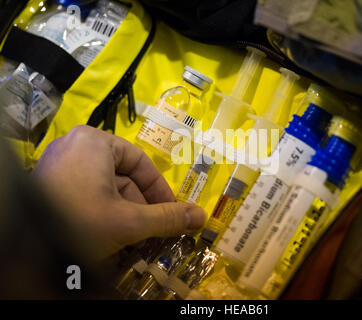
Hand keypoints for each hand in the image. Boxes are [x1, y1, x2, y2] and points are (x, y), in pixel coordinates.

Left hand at [32, 125, 204, 258]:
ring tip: (130, 241)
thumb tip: (202, 216)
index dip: (160, 190)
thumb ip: (167, 218)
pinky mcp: (49, 184)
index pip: (141, 162)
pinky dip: (101, 214)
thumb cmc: (78, 222)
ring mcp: (59, 164)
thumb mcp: (128, 221)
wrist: (18, 249)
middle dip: (140, 208)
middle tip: (151, 233)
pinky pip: (86, 195)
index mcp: (95, 141)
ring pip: (105, 189)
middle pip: (123, 177)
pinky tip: (108, 238)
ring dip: (123, 215)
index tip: (172, 212)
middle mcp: (75, 146)